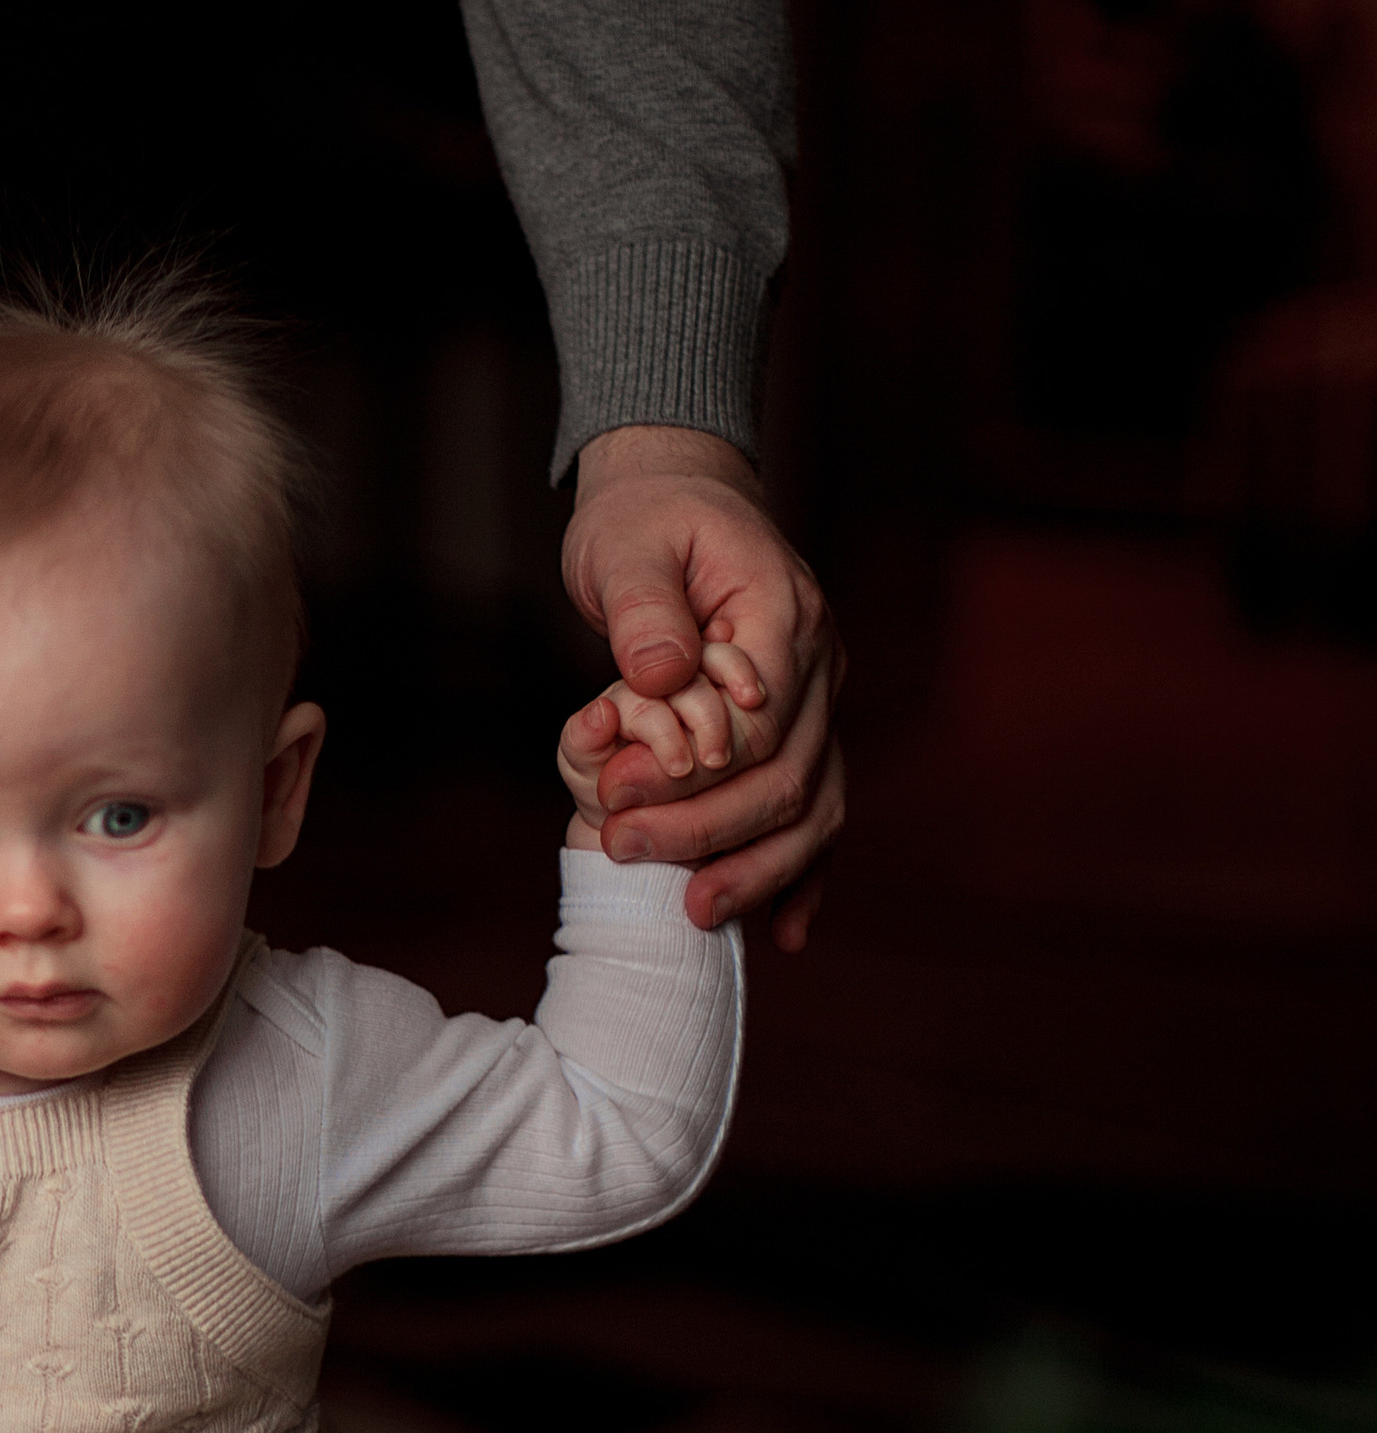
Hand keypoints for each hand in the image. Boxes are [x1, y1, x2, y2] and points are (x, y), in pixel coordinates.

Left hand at [560, 423, 845, 949]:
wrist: (677, 497)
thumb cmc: (644, 519)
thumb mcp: (624, 544)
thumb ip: (642, 609)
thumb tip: (658, 676)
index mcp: (786, 611)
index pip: (761, 717)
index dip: (692, 772)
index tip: (611, 800)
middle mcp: (822, 663)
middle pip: (790, 773)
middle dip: (709, 829)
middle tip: (624, 853)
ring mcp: (821, 703)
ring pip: (814, 805)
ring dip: (759, 869)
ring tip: (695, 915)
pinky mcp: (801, 733)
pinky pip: (816, 813)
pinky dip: (802, 875)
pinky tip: (782, 935)